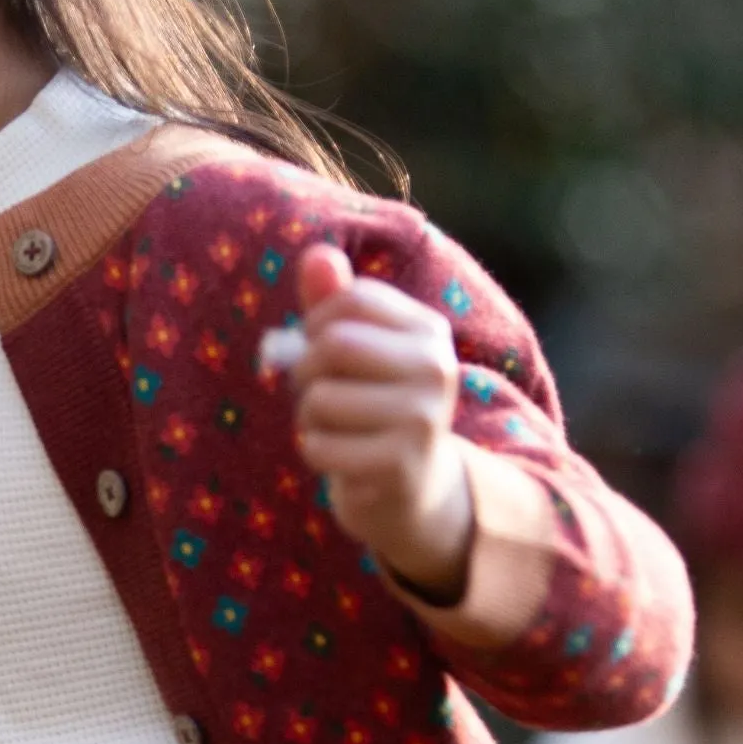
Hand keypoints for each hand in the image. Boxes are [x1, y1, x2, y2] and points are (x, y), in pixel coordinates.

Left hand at [287, 244, 473, 600]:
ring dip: (309, 417)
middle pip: (333, 345)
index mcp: (428, 329)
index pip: (350, 300)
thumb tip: (316, 254)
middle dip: (306, 372)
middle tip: (318, 394)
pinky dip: (315, 452)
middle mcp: (437, 367)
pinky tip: (341, 457)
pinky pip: (320, 446)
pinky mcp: (400, 463)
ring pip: (321, 399)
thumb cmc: (374, 407)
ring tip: (336, 428)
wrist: (412, 489)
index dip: (316, 324)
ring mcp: (423, 418)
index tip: (322, 349)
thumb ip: (333, 302)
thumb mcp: (357, 350)